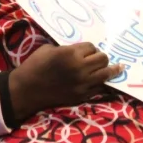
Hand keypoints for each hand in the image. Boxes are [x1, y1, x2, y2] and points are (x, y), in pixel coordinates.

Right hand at [8, 43, 124, 120]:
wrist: (26, 89)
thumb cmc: (34, 66)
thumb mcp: (48, 49)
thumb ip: (66, 49)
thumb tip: (80, 51)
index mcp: (70, 54)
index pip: (91, 47)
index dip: (89, 49)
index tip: (85, 51)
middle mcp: (80, 68)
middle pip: (103, 58)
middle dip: (100, 57)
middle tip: (95, 59)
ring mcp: (83, 83)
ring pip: (106, 73)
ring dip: (110, 70)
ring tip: (117, 68)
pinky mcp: (82, 95)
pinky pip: (100, 87)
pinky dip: (101, 83)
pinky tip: (103, 81)